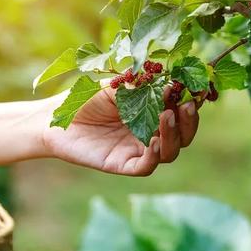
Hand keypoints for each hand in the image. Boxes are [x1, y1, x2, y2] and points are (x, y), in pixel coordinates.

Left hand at [43, 82, 200, 175]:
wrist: (54, 118)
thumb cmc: (83, 98)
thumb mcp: (115, 85)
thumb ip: (141, 86)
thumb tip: (170, 83)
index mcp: (151, 112)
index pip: (180, 111)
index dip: (191, 103)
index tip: (197, 91)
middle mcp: (148, 132)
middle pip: (182, 135)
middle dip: (188, 121)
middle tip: (187, 106)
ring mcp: (136, 150)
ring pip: (169, 152)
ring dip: (173, 135)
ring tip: (167, 116)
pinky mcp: (122, 165)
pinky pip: (146, 166)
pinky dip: (154, 155)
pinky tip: (152, 141)